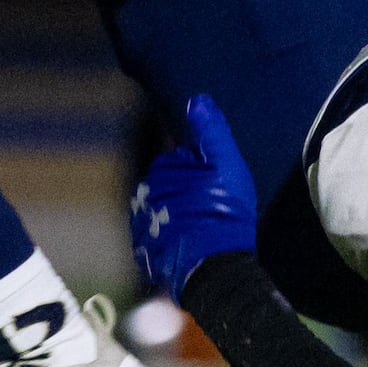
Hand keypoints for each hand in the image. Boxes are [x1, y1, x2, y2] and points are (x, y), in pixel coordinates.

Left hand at [130, 94, 261, 302]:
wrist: (214, 266)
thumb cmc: (223, 211)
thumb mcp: (226, 164)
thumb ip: (210, 131)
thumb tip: (196, 100)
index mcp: (161, 170)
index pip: (176, 159)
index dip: (198, 169)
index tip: (215, 184)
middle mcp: (143, 195)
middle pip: (165, 186)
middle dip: (183, 191)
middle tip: (211, 206)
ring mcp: (140, 226)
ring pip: (158, 212)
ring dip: (175, 216)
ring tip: (201, 229)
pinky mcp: (143, 253)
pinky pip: (155, 239)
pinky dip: (168, 240)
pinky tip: (188, 246)